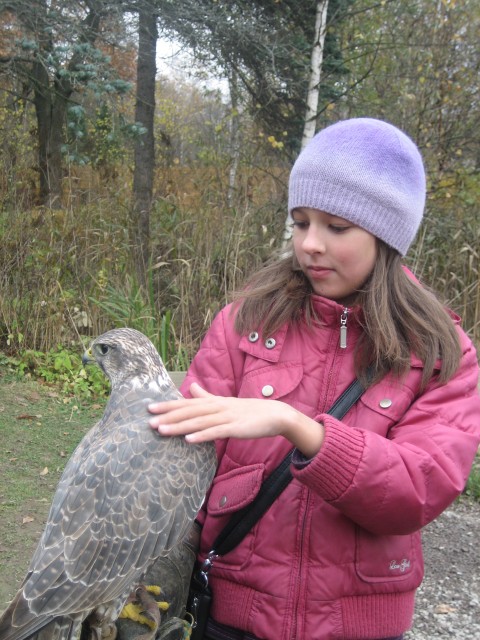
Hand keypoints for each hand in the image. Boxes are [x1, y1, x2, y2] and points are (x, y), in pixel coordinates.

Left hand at [148, 383, 324, 456]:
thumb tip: (190, 386)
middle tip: (148, 420)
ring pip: (199, 421)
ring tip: (161, 430)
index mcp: (214, 402)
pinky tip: (189, 440)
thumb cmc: (249, 410)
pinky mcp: (236, 428)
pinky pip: (216, 432)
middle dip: (168, 416)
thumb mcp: (225, 402)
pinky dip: (202, 435)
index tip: (149, 408)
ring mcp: (227, 417)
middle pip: (189, 411)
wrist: (276, 414)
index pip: (187, 403)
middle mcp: (218, 407)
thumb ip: (206, 396)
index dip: (168, 405)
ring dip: (179, 426)